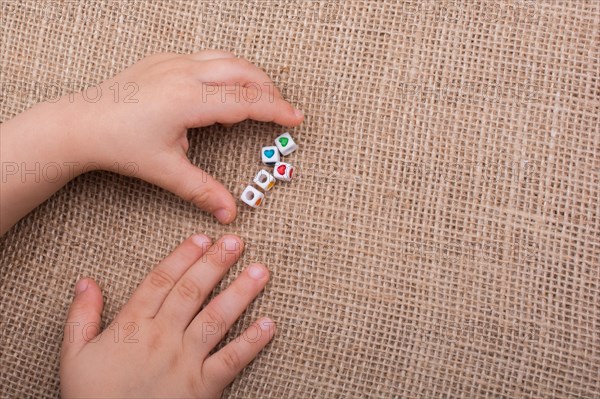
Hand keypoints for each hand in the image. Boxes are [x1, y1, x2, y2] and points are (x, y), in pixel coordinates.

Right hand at [60, 234, 274, 397]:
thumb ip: (82, 316)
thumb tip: (86, 282)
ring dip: (240, 293)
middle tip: (237, 242)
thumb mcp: (75, 355)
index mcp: (132, 326)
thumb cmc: (92, 396)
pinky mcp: (202, 387)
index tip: (202, 238)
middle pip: (192, 292)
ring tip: (260, 271)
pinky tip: (269, 324)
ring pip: (216, 319)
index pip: (161, 281)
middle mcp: (162, 337)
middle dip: (216, 263)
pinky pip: (231, 360)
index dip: (183, 256)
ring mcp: (185, 361)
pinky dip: (252, 342)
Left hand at [67, 50, 303, 222]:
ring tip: (260, 98)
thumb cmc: (120, 145)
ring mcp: (173, 61)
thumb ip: (203, 191)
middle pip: (243, 71)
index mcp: (188, 99)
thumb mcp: (166, 171)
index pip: (245, 100)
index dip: (275, 109)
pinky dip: (226, 72)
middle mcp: (184, 73)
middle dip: (269, 89)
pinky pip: (207, 59)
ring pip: (226, 59)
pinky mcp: (164, 59)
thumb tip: (230, 214)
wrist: (82, 123)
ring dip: (250, 76)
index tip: (295, 118)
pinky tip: (223, 93)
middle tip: (282, 110)